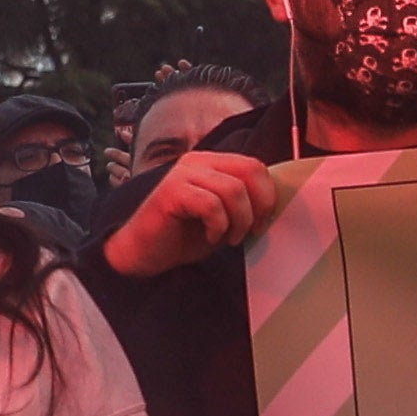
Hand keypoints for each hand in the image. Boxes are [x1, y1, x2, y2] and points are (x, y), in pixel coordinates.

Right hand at [98, 143, 293, 278]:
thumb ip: (242, 203)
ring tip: (229, 239)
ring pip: (233, 189)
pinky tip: (211, 238)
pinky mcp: (171, 192)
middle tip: (251, 231)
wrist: (143, 253)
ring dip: (239, 221)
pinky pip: (210, 204)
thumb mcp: (223, 217)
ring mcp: (182, 174)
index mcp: (212, 163)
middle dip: (260, 205)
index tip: (262, 223)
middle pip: (250, 170)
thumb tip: (273, 205)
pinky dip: (218, 226)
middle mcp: (197, 162)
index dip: (267, 195)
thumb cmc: (182, 236)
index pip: (255, 165)